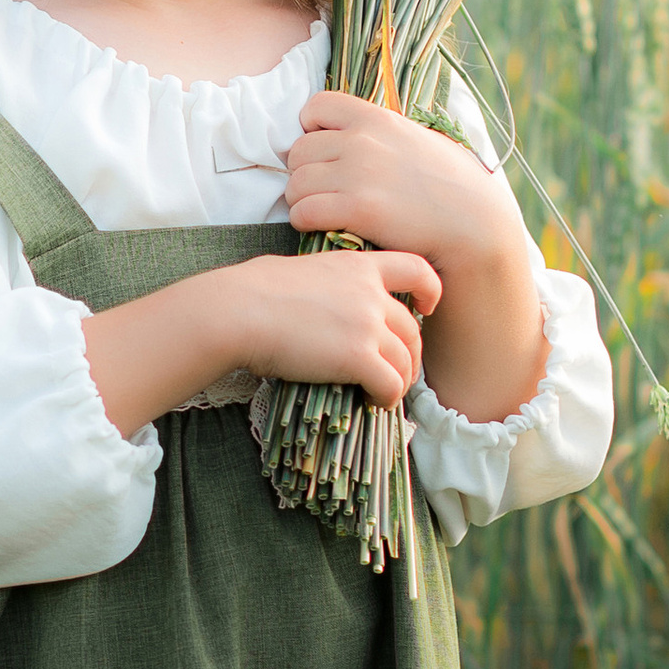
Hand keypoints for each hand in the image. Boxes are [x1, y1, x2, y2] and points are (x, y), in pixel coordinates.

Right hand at [234, 247, 439, 408]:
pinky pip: (390, 384)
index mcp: (358, 266)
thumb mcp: (300, 270)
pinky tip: (373, 403)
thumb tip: (313, 295)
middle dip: (411, 354)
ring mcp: (367, 325)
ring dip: (400, 381)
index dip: (430, 289)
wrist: (239, 310)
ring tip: (384, 394)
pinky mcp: (358, 357)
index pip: (415, 269)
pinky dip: (387, 397)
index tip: (427, 306)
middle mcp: (370, 293)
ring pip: (405, 360)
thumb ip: (325, 281)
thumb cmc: (253, 289)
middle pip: (411, 328)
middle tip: (399, 371)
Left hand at [281, 88, 522, 276]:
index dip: (311, 129)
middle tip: (323, 189)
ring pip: (296, 183)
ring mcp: (358, 174)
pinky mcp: (357, 209)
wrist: (474, 224)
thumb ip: (381, 132)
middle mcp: (362, 141)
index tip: (324, 151)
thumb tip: (350, 131)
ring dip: (302, 199)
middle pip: (298, 150)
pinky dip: (305, 221)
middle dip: (304, 171)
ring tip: (322, 209)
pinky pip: (303, 211)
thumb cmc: (451, 185)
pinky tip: (323, 225)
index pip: (316, 106)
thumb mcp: (418, 138)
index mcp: (377, 118)